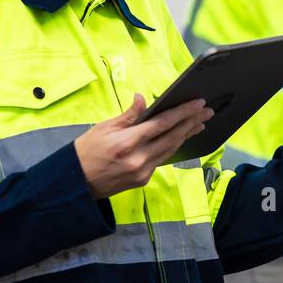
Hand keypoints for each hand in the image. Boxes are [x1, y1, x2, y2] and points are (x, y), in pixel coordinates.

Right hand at [74, 94, 213, 199]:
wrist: (76, 183)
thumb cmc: (86, 151)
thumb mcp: (103, 127)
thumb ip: (128, 115)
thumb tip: (142, 99)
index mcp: (126, 142)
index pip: (162, 123)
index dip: (182, 112)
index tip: (197, 103)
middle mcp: (138, 159)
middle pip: (172, 137)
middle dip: (192, 122)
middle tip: (207, 111)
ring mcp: (142, 172)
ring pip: (170, 149)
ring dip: (186, 135)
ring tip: (200, 123)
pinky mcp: (142, 180)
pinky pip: (162, 160)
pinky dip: (172, 147)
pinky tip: (180, 138)